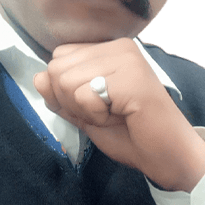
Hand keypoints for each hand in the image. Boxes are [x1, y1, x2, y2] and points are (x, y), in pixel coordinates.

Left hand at [33, 39, 204, 191]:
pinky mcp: (132, 77)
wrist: (167, 157)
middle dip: (72, 101)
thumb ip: (60, 95)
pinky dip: (96, 115)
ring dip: (85, 109)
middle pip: (57, 68)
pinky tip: (122, 116)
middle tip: (106, 112)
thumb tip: (38, 77)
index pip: (59, 58)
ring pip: (66, 81)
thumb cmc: (130, 134)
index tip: (96, 105)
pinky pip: (85, 95)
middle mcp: (119, 47)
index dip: (66, 90)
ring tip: (115, 113)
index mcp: (108, 50)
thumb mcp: (84, 114)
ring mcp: (127, 59)